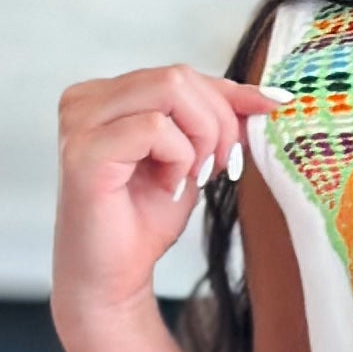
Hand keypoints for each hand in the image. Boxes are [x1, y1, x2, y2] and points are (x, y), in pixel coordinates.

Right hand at [53, 64, 281, 340]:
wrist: (112, 277)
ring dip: (201, 138)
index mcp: (105, 95)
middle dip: (218, 122)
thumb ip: (217, 122)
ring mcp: (79, 123)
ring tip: (191, 177)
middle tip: (221, 167)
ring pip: (171, 90)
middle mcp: (84, 100)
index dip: (231, 92)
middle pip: (178, 76)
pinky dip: (178, 158)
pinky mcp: (84, 152)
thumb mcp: (193, 157)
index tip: (273, 106)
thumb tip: (265, 97)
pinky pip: (155, 128)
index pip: (180, 74)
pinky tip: (167, 188)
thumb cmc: (143, 219)